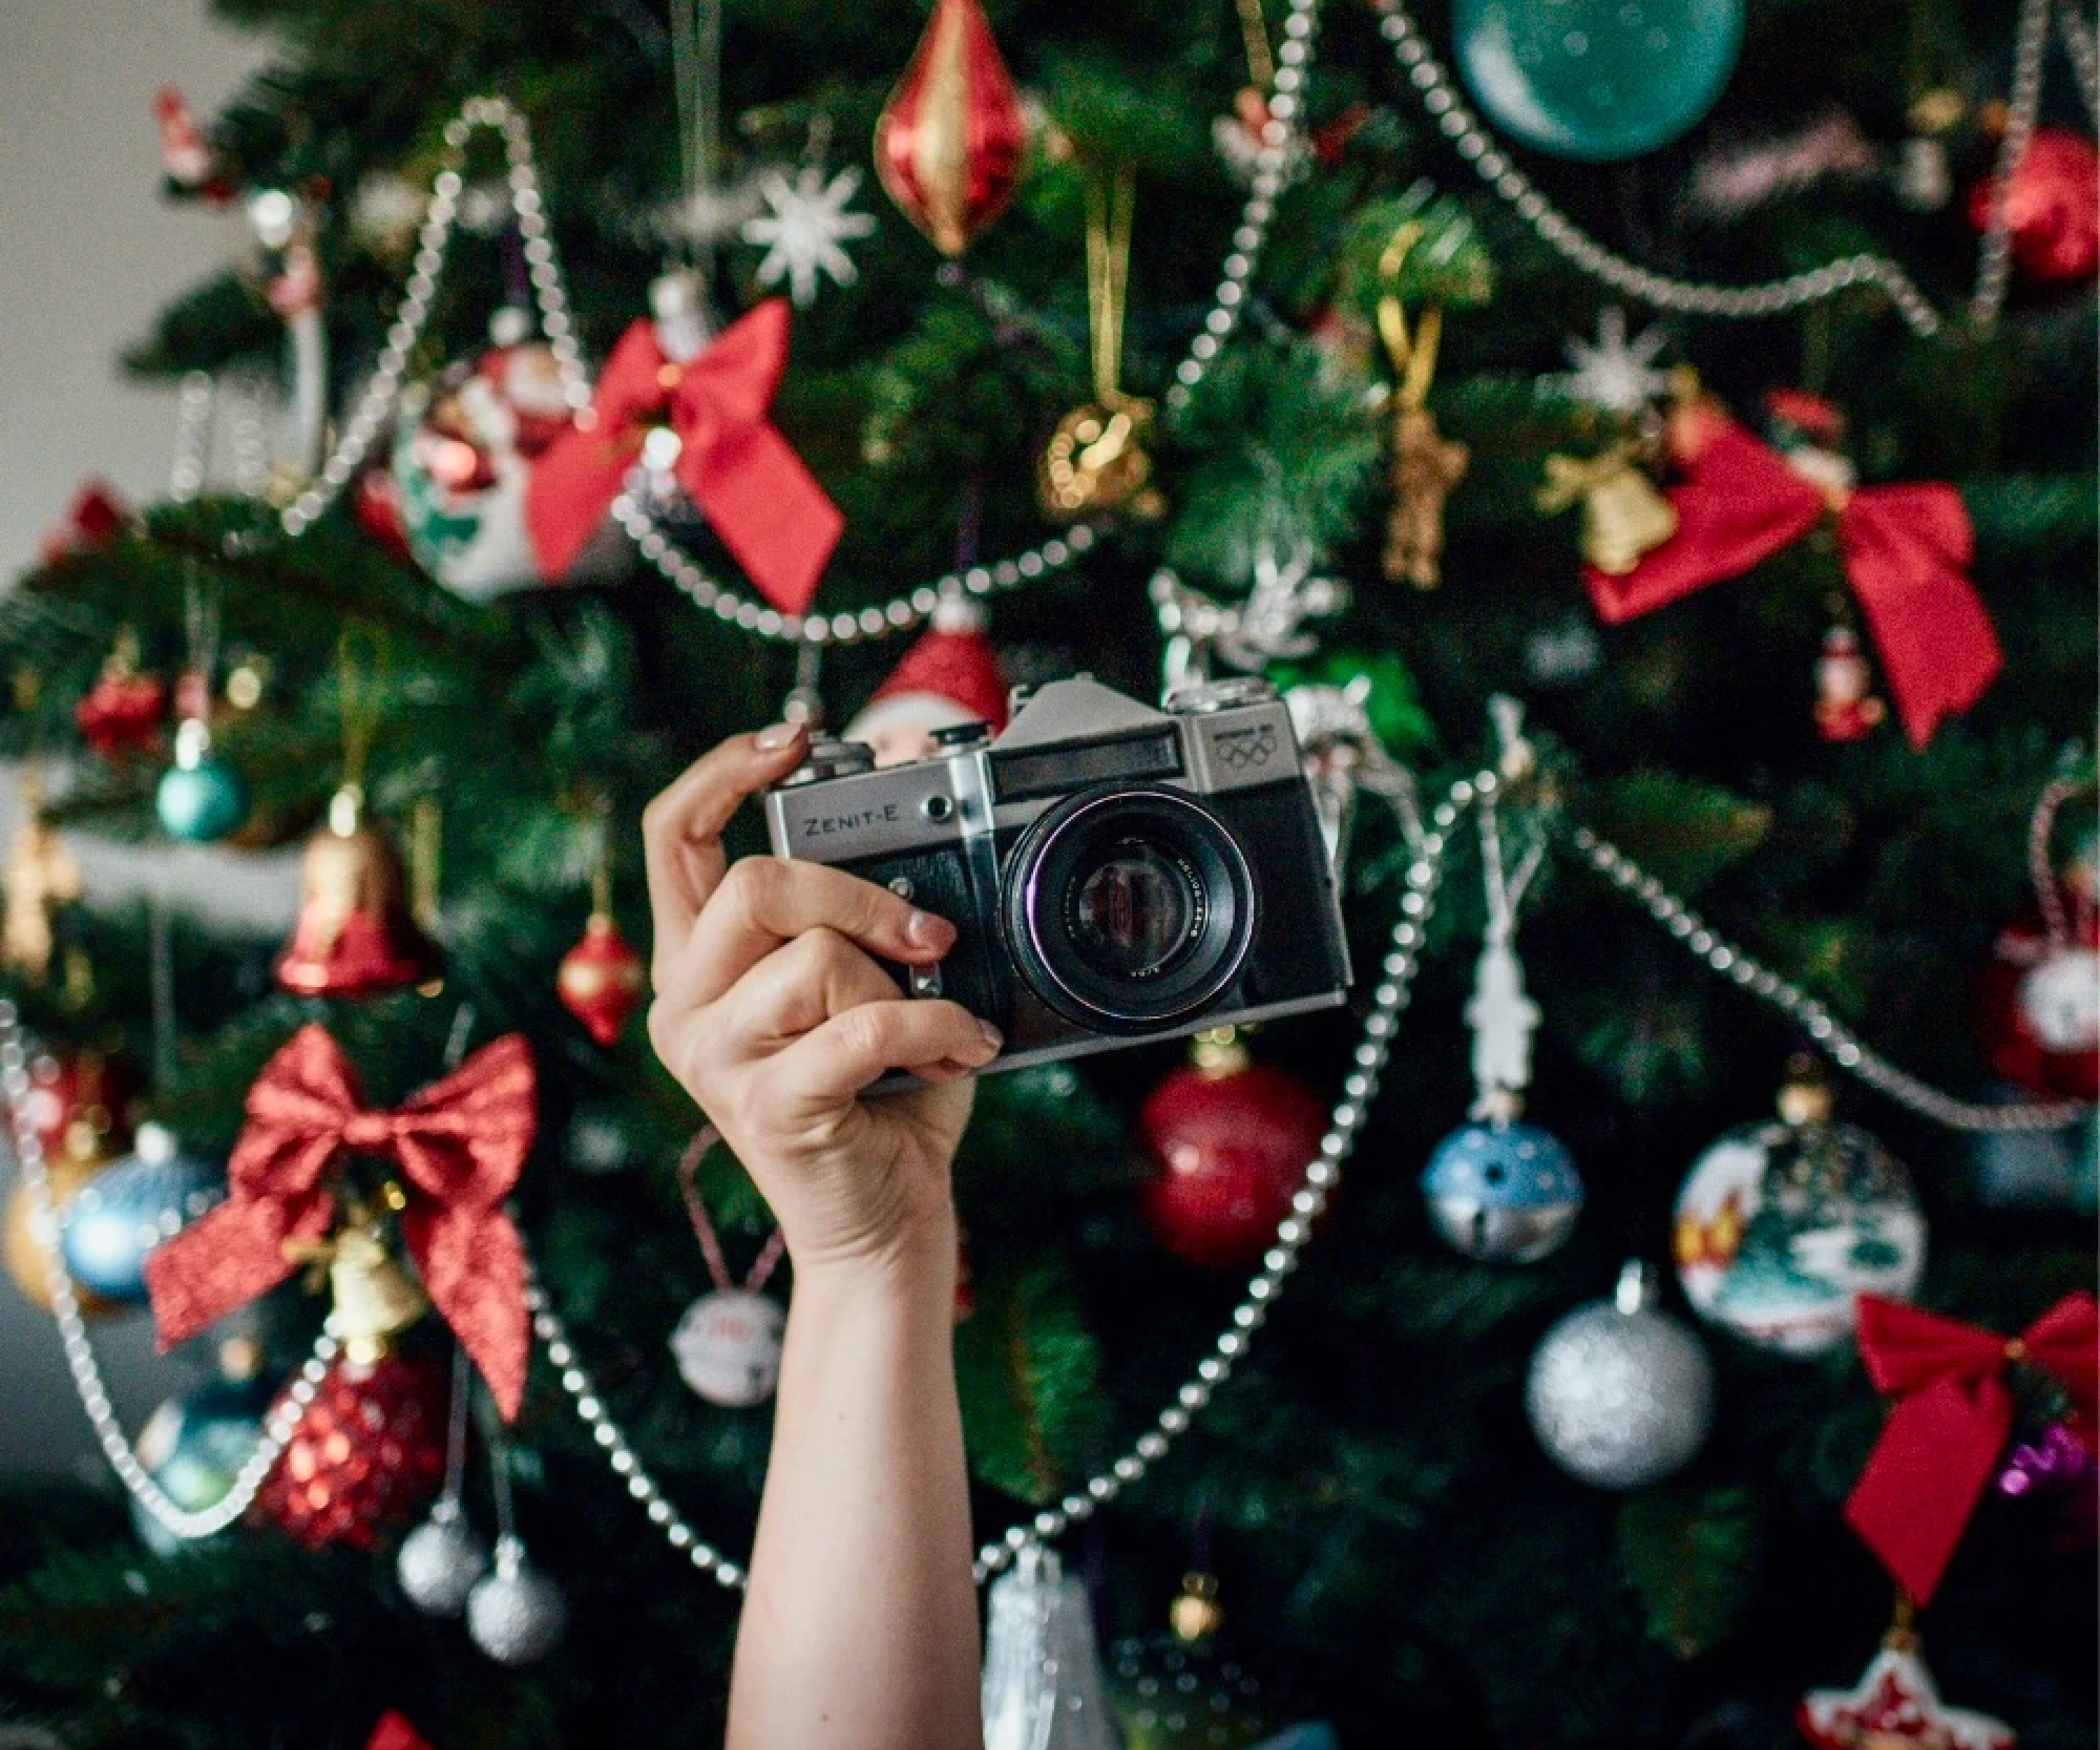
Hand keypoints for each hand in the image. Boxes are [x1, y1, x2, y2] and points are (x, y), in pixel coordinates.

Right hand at [643, 721, 999, 1276]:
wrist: (886, 1225)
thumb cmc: (884, 1099)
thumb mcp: (871, 981)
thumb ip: (869, 905)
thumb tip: (911, 790)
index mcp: (699, 962)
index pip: (674, 837)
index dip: (724, 773)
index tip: (795, 738)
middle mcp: (685, 1005)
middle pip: (753, 884)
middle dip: (859, 892)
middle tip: (929, 933)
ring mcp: (715, 1060)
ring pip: (811, 958)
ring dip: (902, 982)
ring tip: (941, 1021)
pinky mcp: (768, 1108)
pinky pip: (861, 1027)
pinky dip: (932, 1026)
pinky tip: (960, 1046)